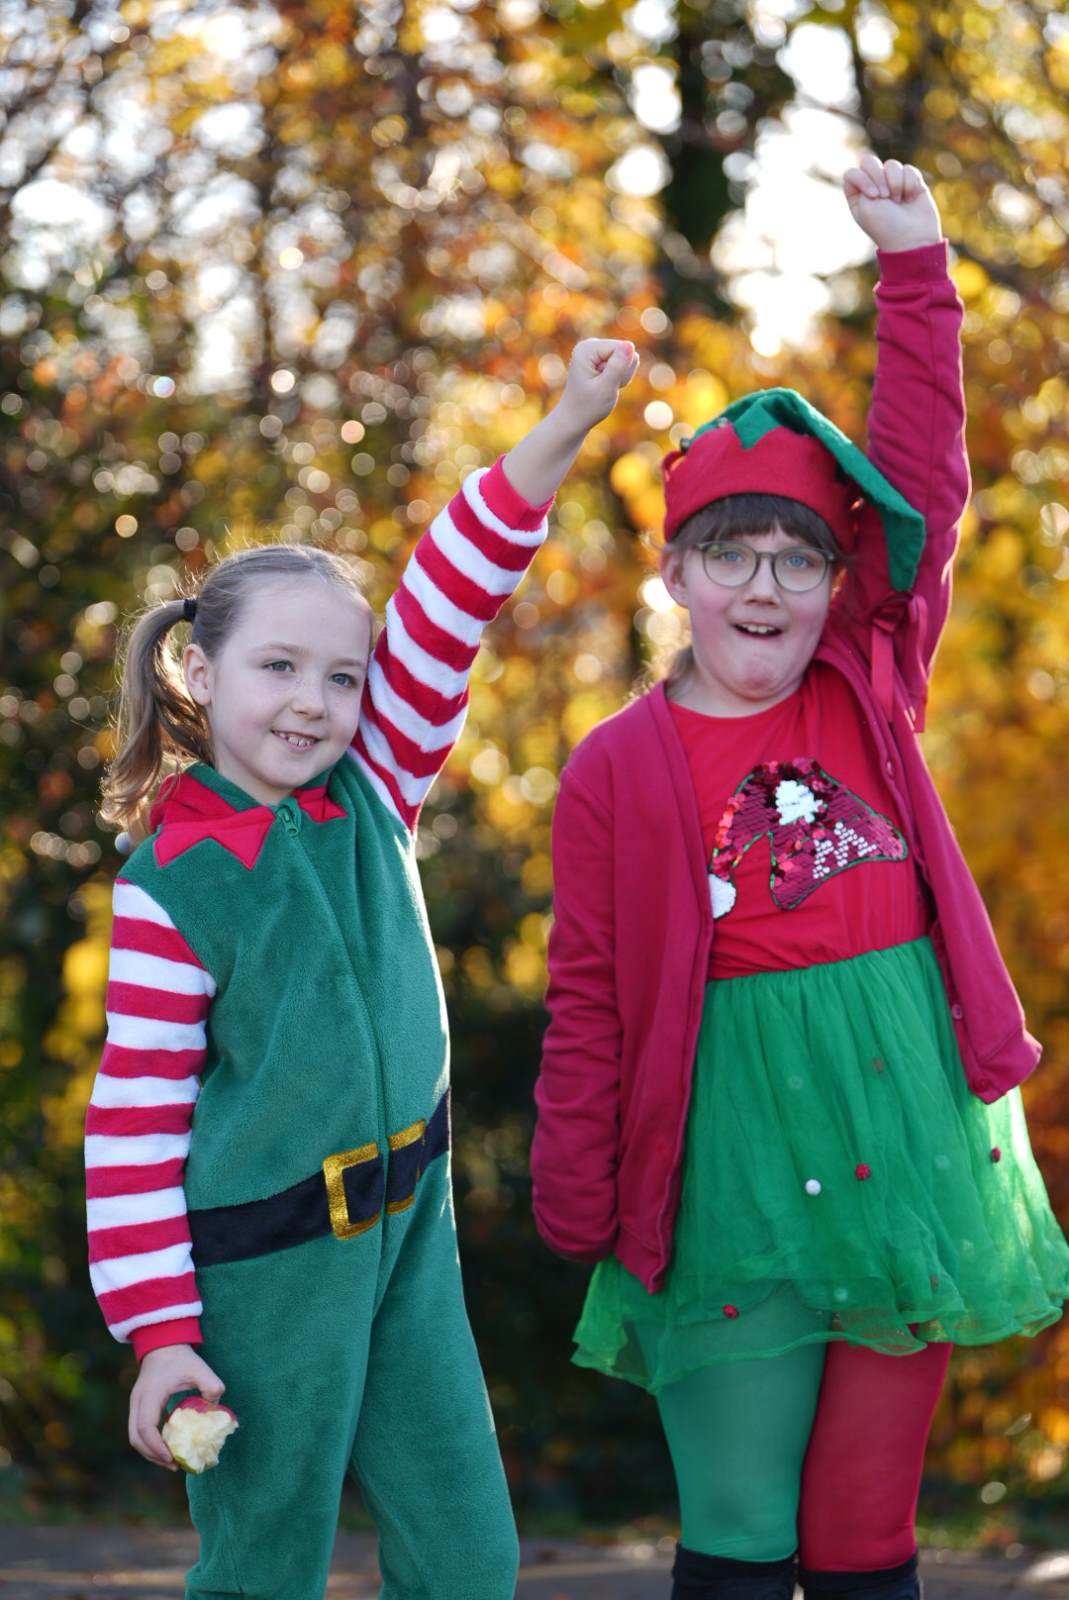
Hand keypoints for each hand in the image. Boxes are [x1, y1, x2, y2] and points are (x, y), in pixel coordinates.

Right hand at [129, 1344, 225, 1470]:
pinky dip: (150, 1442)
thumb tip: (216, 1406)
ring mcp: (135, 1405)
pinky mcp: (138, 1406)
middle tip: (173, 1465)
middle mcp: (137, 1402)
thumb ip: (211, 1384)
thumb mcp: (199, 1367)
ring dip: (150, 1451)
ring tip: (171, 1461)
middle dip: (152, 1455)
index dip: (156, 1446)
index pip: (146, 1427)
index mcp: (150, 1395)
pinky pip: (138, 1430)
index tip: (171, 1458)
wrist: (163, 1343)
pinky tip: (167, 1447)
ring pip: (134, 1436)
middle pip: (136, 1438)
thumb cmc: (180, 1357)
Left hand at [557, 338, 639, 431]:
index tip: (605, 384)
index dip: (621, 369)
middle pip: (625, 352)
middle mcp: (591, 345)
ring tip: (604, 388)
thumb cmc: (588, 407)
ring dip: (620, 377)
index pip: (623, 348)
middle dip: (621, 373)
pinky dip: (618, 378)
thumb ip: (618, 366)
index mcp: (588, 348)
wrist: (574, 419)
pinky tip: (605, 386)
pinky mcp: (601, 357)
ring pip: (626, 359)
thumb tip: (629, 344)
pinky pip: (623, 364)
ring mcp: (596, 350)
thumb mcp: (605, 388)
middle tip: (605, 388)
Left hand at [843, 154, 941, 251]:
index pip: (852, 173)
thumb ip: (860, 179)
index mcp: (857, 196)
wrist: (912, 238)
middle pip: (869, 161)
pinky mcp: (911, 182)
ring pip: (891, 164)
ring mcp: (892, 183)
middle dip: (878, 176)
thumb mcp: (863, 206)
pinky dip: (910, 184)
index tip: (873, 196)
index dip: (862, 179)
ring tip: (899, 201)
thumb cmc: (885, 226)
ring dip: (895, 183)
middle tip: (885, 196)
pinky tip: (911, 198)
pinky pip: (908, 169)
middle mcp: (874, 187)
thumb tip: (871, 163)